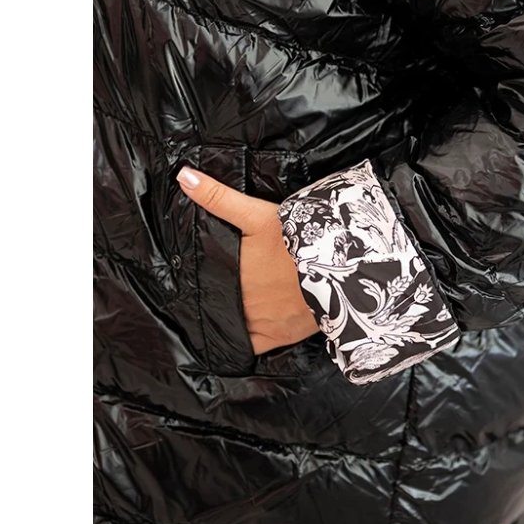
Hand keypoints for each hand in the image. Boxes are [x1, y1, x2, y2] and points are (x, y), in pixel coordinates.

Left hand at [176, 166, 320, 354]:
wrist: (340, 269)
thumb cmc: (297, 240)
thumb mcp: (257, 214)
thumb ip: (218, 197)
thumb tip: (182, 176)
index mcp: (233, 275)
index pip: (206, 282)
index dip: (200, 279)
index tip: (195, 279)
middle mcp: (242, 303)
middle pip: (221, 302)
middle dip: (219, 296)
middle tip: (221, 287)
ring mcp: (260, 323)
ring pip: (234, 324)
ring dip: (232, 317)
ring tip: (233, 307)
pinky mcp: (279, 336)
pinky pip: (251, 347)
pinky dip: (244, 342)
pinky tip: (243, 334)